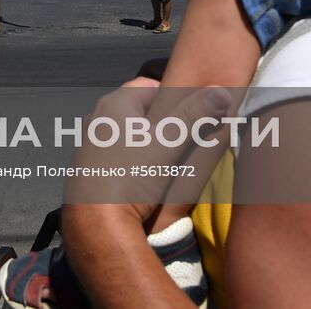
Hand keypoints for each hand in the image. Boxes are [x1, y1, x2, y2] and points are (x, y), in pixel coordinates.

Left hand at [63, 77, 236, 226]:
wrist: (97, 225)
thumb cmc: (132, 177)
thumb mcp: (168, 144)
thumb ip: (195, 115)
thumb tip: (222, 91)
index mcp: (114, 104)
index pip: (150, 85)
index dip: (175, 95)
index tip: (194, 112)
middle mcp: (96, 119)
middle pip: (140, 110)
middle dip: (165, 121)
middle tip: (187, 137)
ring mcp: (89, 144)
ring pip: (129, 134)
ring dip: (150, 142)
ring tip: (170, 159)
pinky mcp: (87, 169)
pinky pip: (117, 155)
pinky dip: (134, 159)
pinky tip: (148, 176)